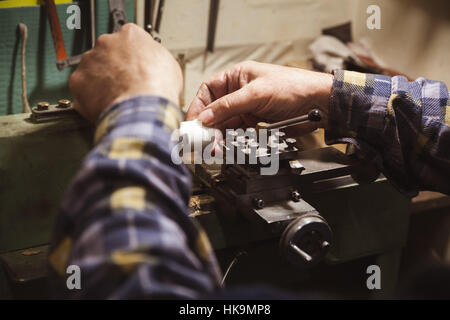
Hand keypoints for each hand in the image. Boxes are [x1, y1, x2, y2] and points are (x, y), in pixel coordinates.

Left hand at [69, 23, 182, 121]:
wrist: (141, 107)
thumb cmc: (157, 87)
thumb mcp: (169, 64)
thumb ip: (153, 58)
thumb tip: (153, 64)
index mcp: (130, 35)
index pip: (128, 39)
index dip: (132, 56)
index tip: (135, 66)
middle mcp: (106, 43)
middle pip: (107, 53)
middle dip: (114, 68)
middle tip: (125, 84)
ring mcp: (89, 61)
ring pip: (92, 71)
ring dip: (101, 83)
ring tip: (116, 98)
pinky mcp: (78, 82)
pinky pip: (82, 90)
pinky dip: (90, 99)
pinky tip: (105, 106)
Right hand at [186, 61, 332, 134]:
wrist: (318, 104)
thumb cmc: (294, 87)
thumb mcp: (256, 93)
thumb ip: (229, 105)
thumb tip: (206, 116)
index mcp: (238, 76)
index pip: (209, 90)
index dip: (199, 106)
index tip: (193, 122)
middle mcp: (240, 92)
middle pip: (216, 110)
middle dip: (208, 125)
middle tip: (202, 139)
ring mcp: (248, 108)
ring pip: (226, 124)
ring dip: (219, 136)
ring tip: (214, 147)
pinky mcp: (256, 123)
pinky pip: (238, 132)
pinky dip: (231, 140)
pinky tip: (227, 146)